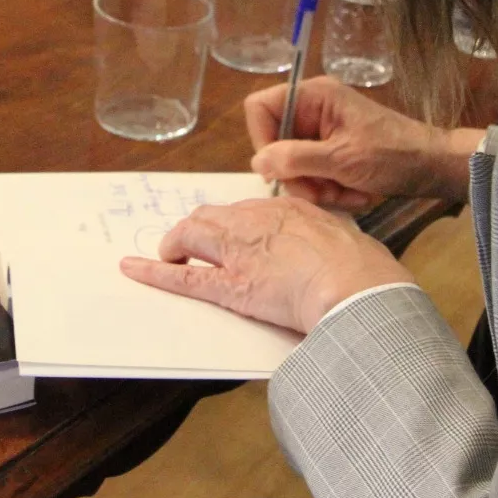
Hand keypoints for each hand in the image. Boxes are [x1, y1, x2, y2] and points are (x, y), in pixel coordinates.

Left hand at [120, 197, 412, 333]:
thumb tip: (339, 250)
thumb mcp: (349, 239)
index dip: (234, 224)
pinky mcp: (232, 286)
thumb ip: (331, 239)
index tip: (232, 233)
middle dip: (196, 229)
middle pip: (212, 215)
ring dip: (176, 246)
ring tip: (168, 257)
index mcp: (289, 207)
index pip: (247, 209)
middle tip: (191, 245)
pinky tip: (132, 269)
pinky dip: (154, 273)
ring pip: (192, 236)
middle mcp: (257, 221)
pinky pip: (184, 277)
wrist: (359, 289)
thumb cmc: (365, 271)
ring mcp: (240, 252)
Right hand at [245, 77, 482, 210]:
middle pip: (276, 143)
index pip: (261, 108)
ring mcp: (322, 132)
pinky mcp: (333, 152)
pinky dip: (330, 189)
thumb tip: (257, 163)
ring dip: (317, 187)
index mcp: (313, 96)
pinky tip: (354, 193)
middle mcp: (313, 110)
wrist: (434, 167)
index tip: (280, 170)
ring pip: (294, 165)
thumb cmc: (393, 155)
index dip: (262, 140)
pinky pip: (314, 174)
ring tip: (346, 193)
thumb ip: (296, 159)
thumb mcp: (342, 159)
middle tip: (323, 192)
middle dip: (298, 174)